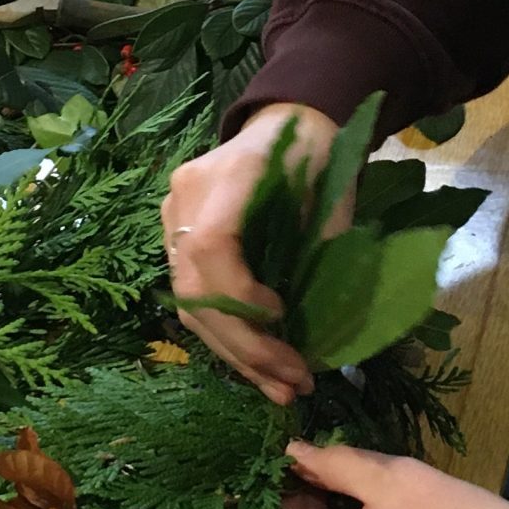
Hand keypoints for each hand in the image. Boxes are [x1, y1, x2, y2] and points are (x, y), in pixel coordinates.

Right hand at [160, 101, 337, 404]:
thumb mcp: (335, 200)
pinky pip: (193, 297)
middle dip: (246, 347)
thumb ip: (325, 258)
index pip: (211, 247)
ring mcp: (174, 216)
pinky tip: (259, 365)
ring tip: (281, 389)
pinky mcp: (175, 236)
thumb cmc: (319, 156)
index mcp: (230, 176)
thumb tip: (329, 334)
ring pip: (189, 304)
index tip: (283, 317)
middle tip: (293, 384)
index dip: (240, 296)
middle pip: (196, 289)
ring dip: (236, 354)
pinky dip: (227, 336)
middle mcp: (187, 196)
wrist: (290, 120)